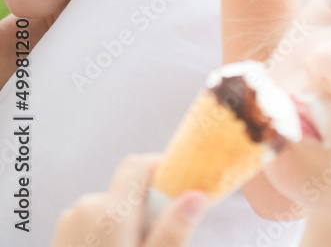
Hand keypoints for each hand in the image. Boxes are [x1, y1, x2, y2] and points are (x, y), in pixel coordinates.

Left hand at [50, 154, 207, 246]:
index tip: (178, 196)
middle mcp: (86, 209)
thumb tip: (198, 194)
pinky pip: (92, 225)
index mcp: (110, 212)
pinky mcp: (60, 239)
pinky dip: (107, 236)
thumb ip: (173, 231)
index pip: (139, 165)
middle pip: (127, 191)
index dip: (162, 172)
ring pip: (111, 210)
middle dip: (147, 210)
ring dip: (126, 225)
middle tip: (157, 245)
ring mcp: (68, 225)